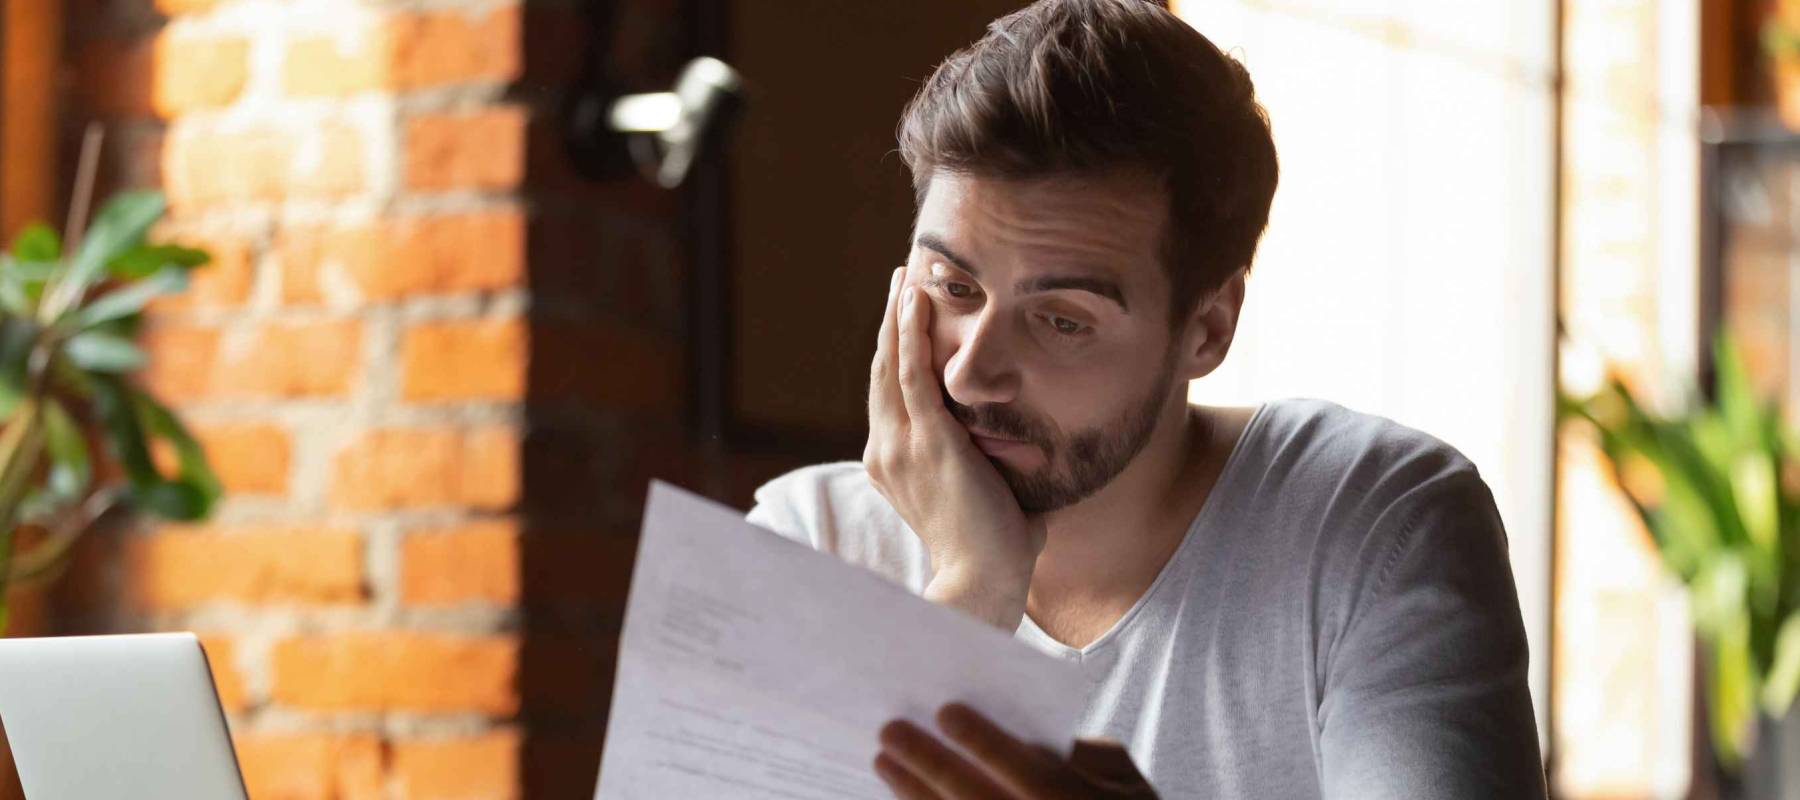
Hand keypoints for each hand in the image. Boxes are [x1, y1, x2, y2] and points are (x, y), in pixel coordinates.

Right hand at [864, 266, 1045, 629]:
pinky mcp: (927, 440)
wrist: (983, 583)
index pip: (890, 396)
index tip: (905, 319)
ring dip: (898, 316)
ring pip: (892, 364)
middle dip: (892, 322)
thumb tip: (1031, 453)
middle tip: (900, 280)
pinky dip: (911, 333)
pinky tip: (915, 299)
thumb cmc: (995, 552)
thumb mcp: (988, 497)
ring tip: (904, 276)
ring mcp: (901, 445)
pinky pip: (912, 374)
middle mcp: (886, 450)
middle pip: (883, 371)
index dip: (895, 353)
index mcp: (893, 465)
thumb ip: (997, 469)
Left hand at [875, 703, 1158, 798]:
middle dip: (931, 765)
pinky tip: (903, 798)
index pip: (1031, 774)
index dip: (987, 743)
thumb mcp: (1123, 775)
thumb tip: (1021, 736)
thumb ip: (1082, 754)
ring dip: (916, 795)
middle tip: (890, 731)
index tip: (945, 710)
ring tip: (885, 761)